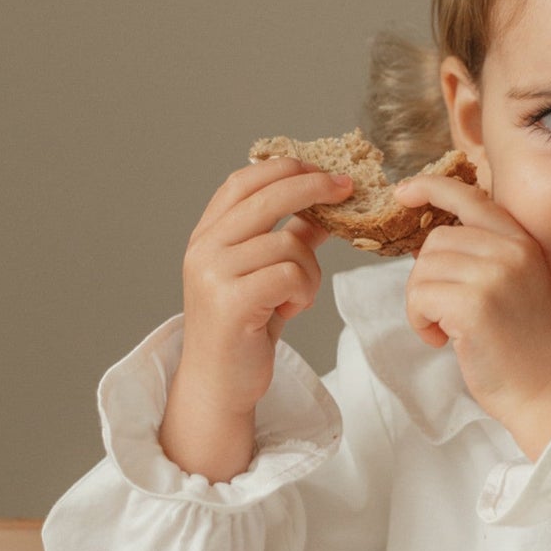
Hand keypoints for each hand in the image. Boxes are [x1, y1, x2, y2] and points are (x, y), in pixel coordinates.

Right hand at [161, 157, 350, 479]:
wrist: (219, 383)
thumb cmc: (245, 325)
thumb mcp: (267, 271)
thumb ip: (290, 236)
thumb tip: (327, 205)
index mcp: (207, 234)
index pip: (243, 181)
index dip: (285, 168)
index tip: (323, 168)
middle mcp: (203, 248)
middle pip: (267, 197)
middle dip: (314, 186)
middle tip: (347, 188)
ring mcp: (213, 273)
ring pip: (289, 244)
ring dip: (309, 271)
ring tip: (296, 296)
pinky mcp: (230, 301)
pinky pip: (291, 274)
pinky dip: (304, 291)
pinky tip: (290, 310)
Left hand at [396, 175, 550, 458]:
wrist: (547, 391)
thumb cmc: (524, 346)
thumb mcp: (515, 283)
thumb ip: (485, 254)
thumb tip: (430, 243)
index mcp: (523, 242)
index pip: (470, 197)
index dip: (431, 187)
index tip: (404, 193)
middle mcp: (512, 251)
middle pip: (435, 241)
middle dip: (426, 277)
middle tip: (444, 312)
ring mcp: (495, 275)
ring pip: (422, 269)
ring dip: (421, 303)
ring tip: (446, 329)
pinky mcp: (474, 305)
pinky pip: (419, 297)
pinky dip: (419, 321)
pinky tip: (443, 340)